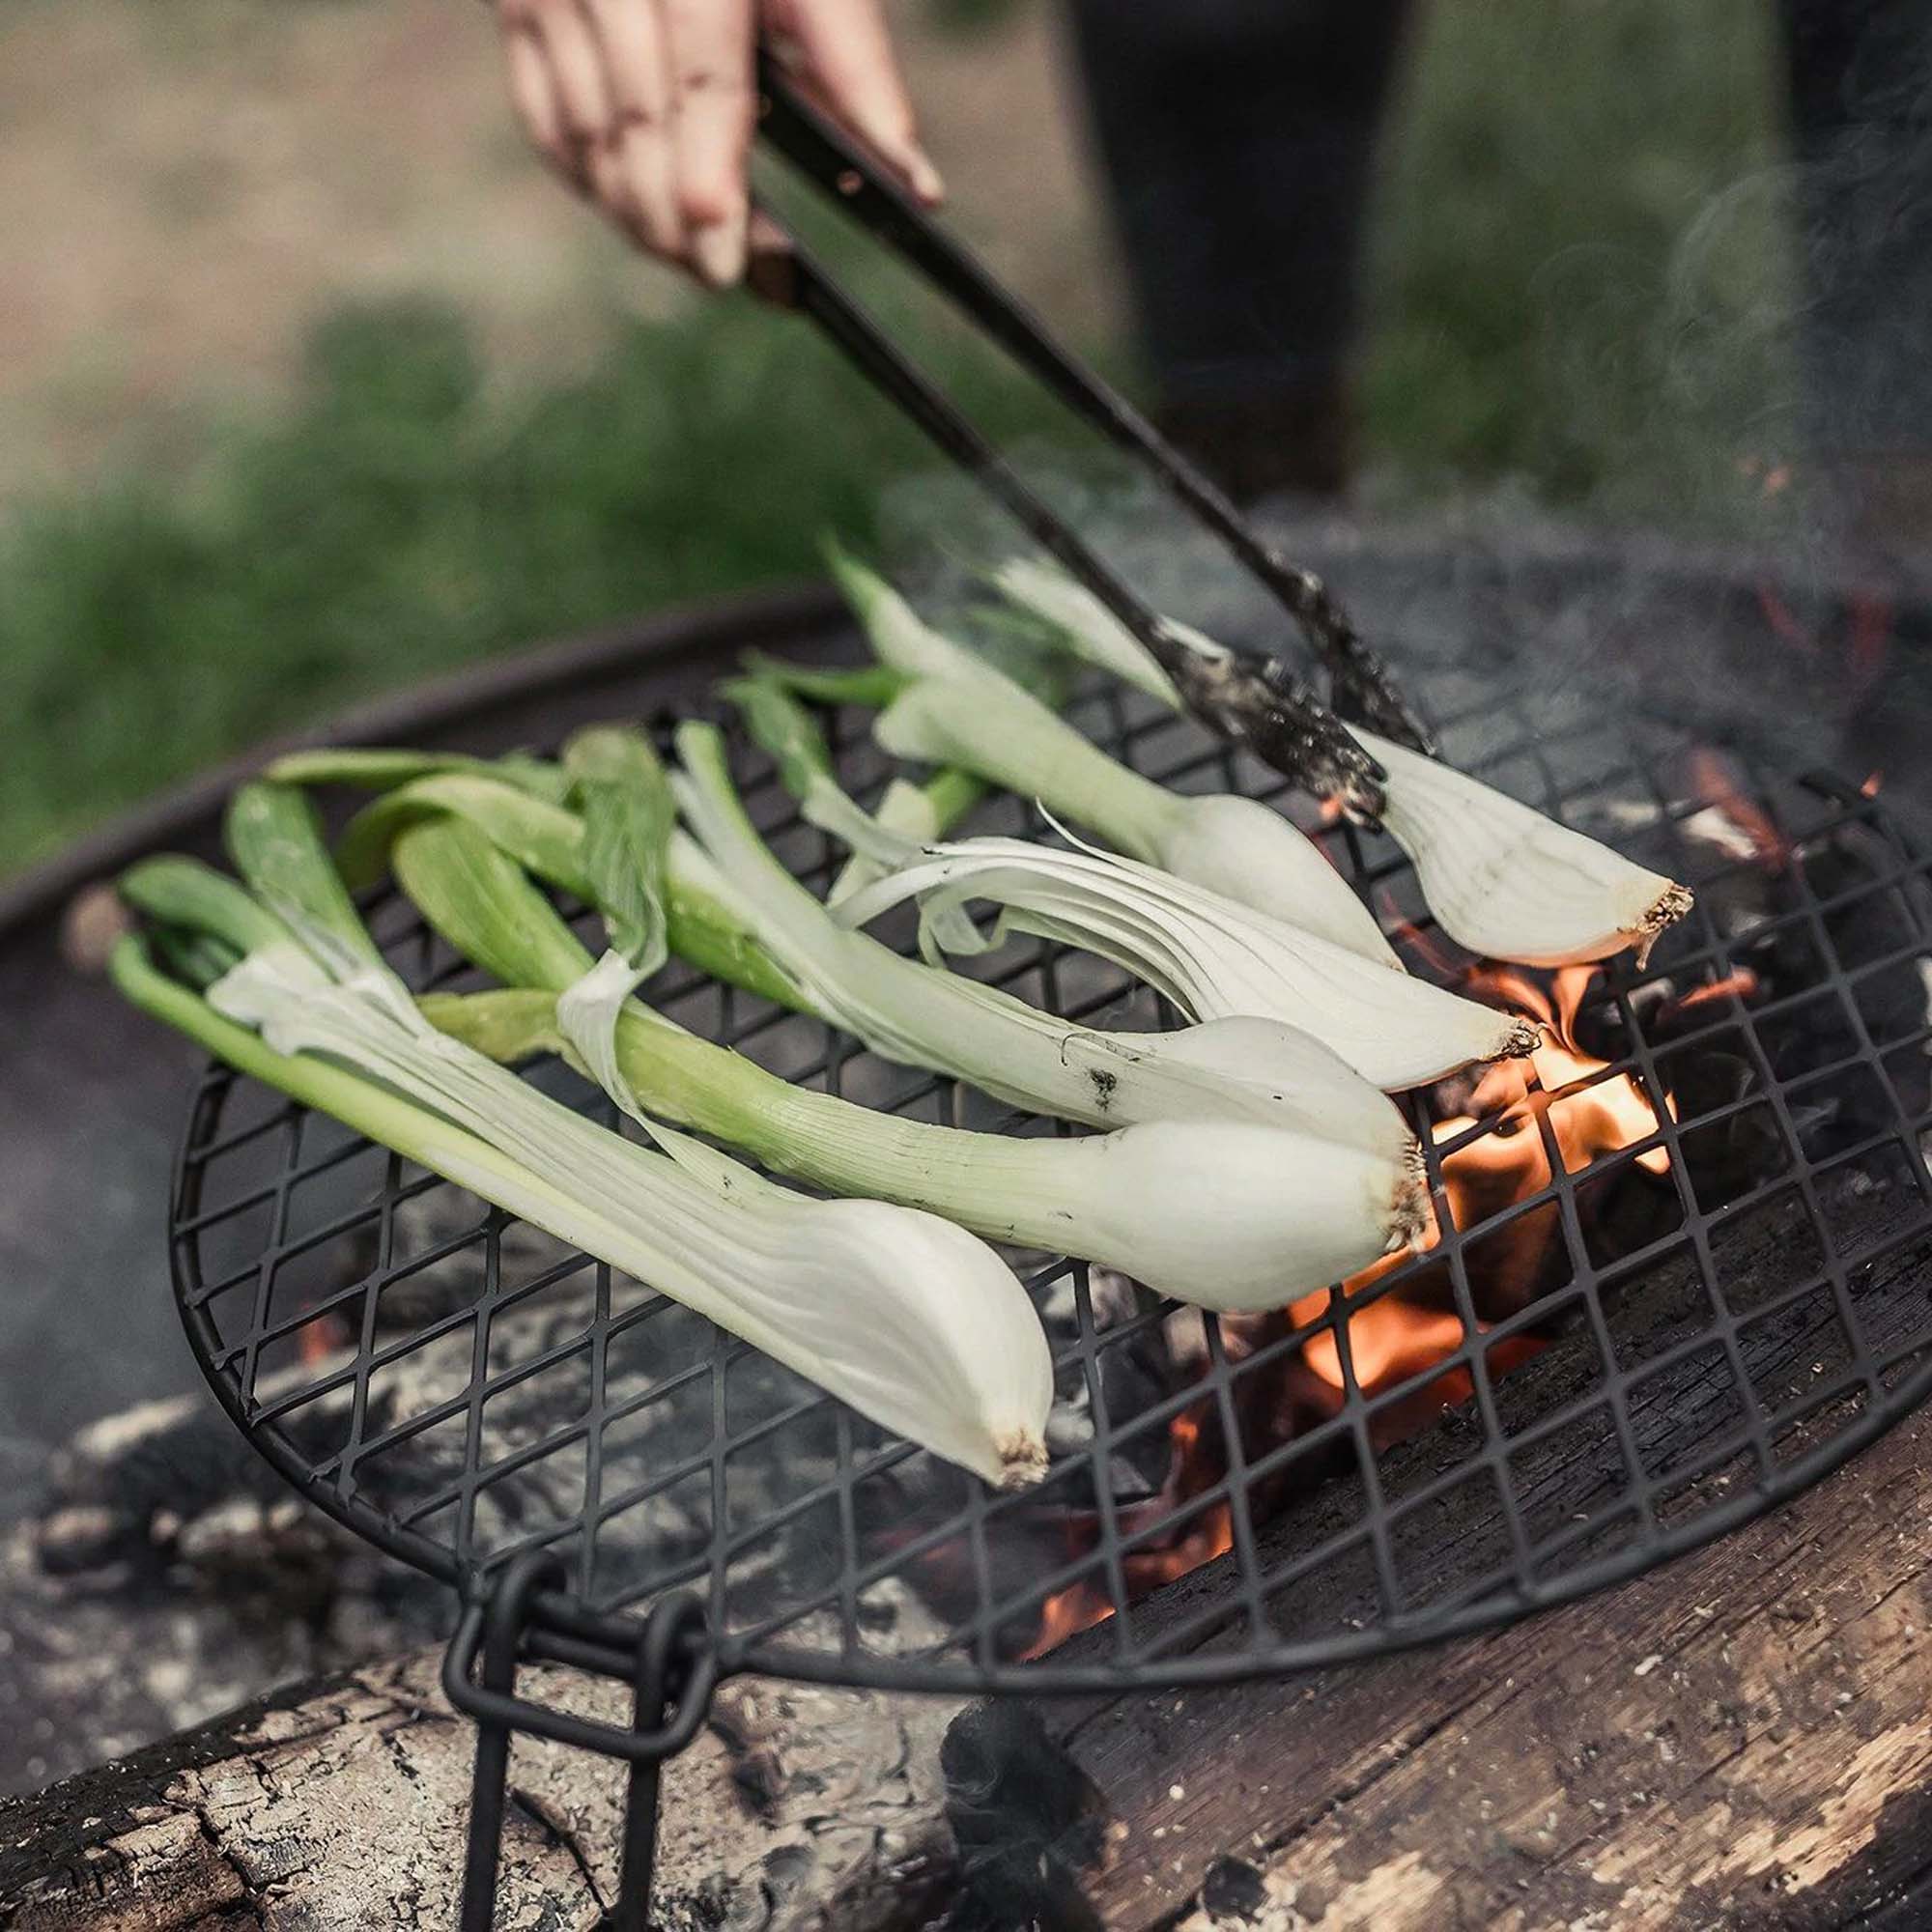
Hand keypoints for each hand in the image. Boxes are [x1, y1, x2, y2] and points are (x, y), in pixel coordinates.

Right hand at [496, 0, 942, 286]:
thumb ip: (854, 68)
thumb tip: (915, 189)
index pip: (700, 77)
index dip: (711, 170)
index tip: (729, 251)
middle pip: (634, 122)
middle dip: (677, 218)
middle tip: (728, 275)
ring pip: (584, 136)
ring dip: (637, 215)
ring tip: (692, 259)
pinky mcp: (515, 1)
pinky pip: (545, 120)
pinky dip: (590, 180)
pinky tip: (637, 215)